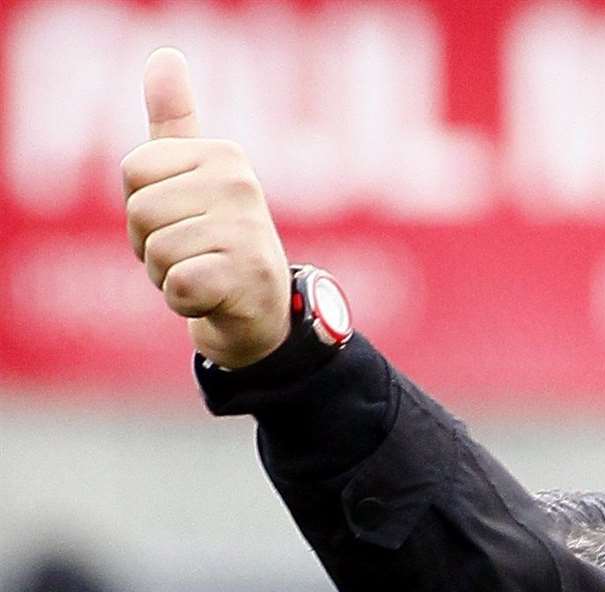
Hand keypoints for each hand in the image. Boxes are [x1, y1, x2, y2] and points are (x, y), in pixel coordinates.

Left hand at [122, 48, 290, 368]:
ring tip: (203, 277)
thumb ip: (176, 123)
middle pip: (141, 212)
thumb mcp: (195, 180)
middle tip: (191, 256)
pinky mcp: (245, 276)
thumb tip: (164, 56)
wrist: (261, 313)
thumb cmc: (217, 245)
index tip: (179, 222)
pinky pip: (178, 286)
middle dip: (152, 247)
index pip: (134, 172)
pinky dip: (185, 303)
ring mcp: (247, 230)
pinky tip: (213, 298)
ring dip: (168, 278)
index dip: (141, 208)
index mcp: (222, 155)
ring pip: (157, 253)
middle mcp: (239, 184)